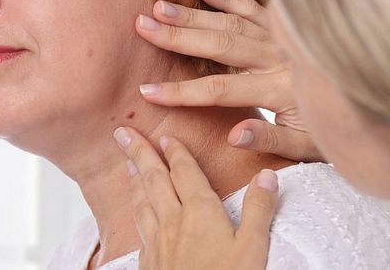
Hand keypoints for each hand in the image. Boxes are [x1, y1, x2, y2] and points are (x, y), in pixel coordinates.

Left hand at [113, 126, 277, 269]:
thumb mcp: (254, 248)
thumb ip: (259, 209)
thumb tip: (267, 175)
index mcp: (201, 212)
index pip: (185, 172)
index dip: (176, 152)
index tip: (165, 135)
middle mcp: (174, 222)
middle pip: (154, 179)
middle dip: (139, 153)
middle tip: (123, 133)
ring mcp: (158, 243)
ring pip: (142, 202)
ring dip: (135, 179)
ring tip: (128, 164)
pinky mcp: (150, 264)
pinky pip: (139, 228)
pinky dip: (136, 211)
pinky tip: (137, 213)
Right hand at [135, 0, 321, 161]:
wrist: (372, 99)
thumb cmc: (336, 126)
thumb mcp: (308, 146)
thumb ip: (270, 139)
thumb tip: (233, 134)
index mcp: (280, 90)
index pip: (220, 90)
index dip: (181, 92)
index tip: (147, 90)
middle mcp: (279, 58)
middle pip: (220, 43)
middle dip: (178, 36)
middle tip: (142, 25)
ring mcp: (283, 37)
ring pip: (232, 21)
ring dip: (194, 13)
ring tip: (159, 6)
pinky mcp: (287, 25)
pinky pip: (255, 7)